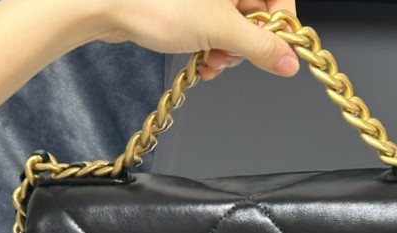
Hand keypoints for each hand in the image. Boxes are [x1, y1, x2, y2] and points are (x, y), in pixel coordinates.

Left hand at [101, 0, 298, 79]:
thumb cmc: (156, 4)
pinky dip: (212, 49)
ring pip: (235, 28)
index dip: (280, 27)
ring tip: (211, 61)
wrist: (107, 6)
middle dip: (246, 45)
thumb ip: (260, 47)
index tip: (276, 51)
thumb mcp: (220, 30)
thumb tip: (289, 62)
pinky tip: (202, 61)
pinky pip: (214, 31)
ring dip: (227, 52)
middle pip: (257, 16)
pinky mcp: (190, 8)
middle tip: (230, 54)